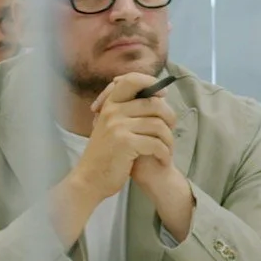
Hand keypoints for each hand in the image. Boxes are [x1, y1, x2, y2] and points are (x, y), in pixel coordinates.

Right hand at [73, 72, 180, 199]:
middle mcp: (113, 111)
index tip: (163, 95)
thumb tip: (157, 96)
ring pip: (158, 125)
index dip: (151, 83)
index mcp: (110, 104)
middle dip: (169, 117)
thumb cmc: (106, 153)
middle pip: (154, 103)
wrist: (89, 179)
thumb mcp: (110, 126)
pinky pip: (156, 143)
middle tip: (171, 130)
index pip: (132, 80)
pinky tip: (163, 160)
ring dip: (168, 139)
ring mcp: (118, 127)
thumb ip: (126, 110)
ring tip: (167, 149)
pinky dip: (164, 153)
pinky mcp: (126, 143)